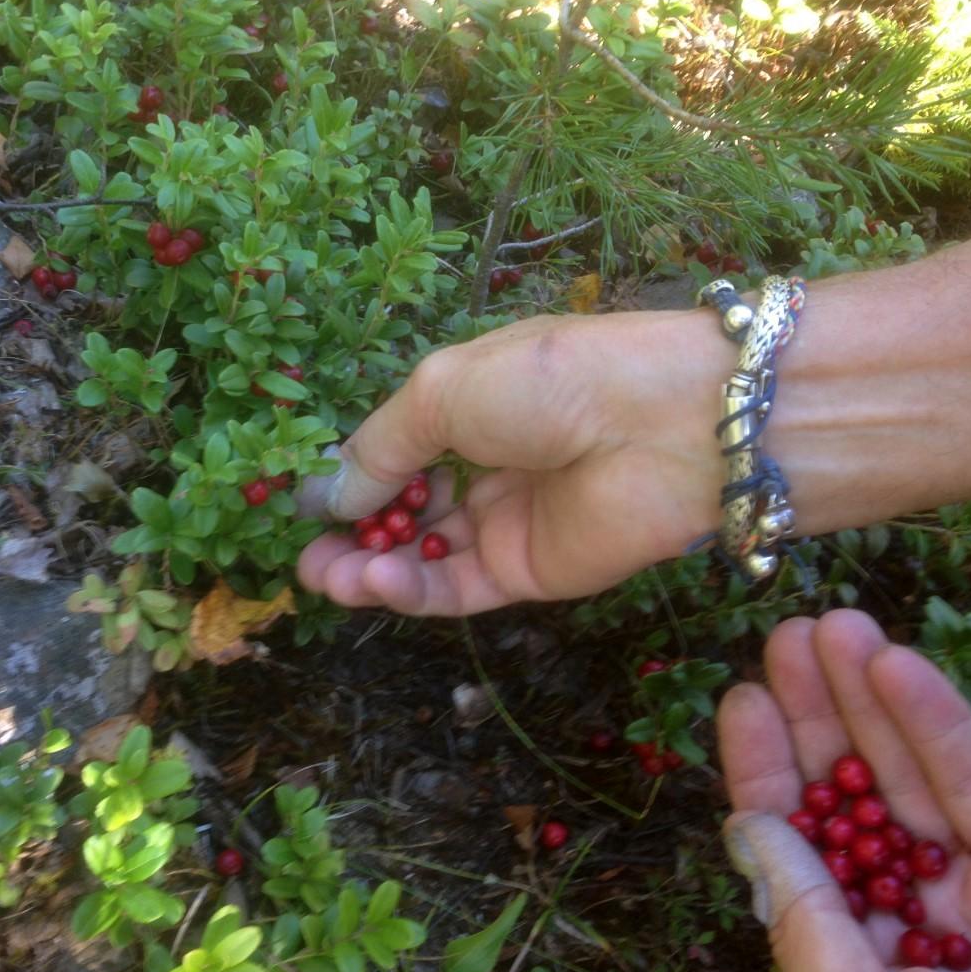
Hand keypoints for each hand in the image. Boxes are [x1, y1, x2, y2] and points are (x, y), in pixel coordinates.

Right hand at [296, 310, 729, 613]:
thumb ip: (382, 448)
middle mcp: (488, 463)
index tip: (304, 505)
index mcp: (473, 404)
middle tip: (307, 559)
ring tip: (323, 577)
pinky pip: (458, 588)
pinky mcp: (530, 573)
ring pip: (425, 556)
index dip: (353, 480)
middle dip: (353, 534)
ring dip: (371, 569)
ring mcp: (509, 521)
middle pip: (405, 511)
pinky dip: (412, 590)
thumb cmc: (552, 381)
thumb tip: (328, 496)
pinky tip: (373, 582)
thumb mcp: (444, 390)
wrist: (666, 424)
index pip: (398, 451)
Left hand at [718, 610, 970, 971]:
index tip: (742, 701)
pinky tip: (898, 668)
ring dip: (870, 700)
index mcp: (850, 956)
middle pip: (848, 798)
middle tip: (785, 638)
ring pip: (911, 779)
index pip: (795, 848)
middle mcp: (906, 916)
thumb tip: (746, 830)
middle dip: (817, 717)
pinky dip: (941, 726)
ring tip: (833, 628)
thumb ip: (808, 927)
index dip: (768, 773)